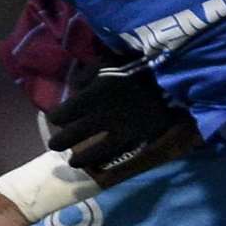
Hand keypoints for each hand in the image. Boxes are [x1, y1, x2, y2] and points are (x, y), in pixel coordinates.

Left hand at [46, 64, 193, 171]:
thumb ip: (85, 76)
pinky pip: (117, 155)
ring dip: (81, 158)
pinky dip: (106, 161)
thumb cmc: (135, 64)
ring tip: (74, 162)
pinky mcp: (138, 140)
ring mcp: (120, 132)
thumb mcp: (105, 62)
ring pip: (94, 152)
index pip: (62, 115)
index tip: (57, 118)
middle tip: (55, 145)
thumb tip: (74, 91)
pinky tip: (100, 164)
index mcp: (91, 97)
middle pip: (72, 136)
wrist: (170, 76)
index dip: (57, 117)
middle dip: (60, 142)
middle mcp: (101, 118)